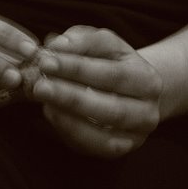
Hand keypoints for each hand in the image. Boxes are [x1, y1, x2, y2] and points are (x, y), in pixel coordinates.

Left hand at [33, 26, 162, 157]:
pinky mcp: (120, 148)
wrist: (128, 92)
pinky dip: (71, 129)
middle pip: (110, 106)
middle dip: (71, 95)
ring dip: (69, 114)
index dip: (78, 67)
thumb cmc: (108, 63)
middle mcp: (147, 109)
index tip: (47, 60)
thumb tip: (58, 44)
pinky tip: (51, 112)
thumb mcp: (101, 45)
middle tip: (40, 85)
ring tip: (42, 98)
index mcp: (147, 78)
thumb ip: (82, 40)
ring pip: (104, 130)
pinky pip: (96, 144)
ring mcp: (135, 133)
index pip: (112, 73)